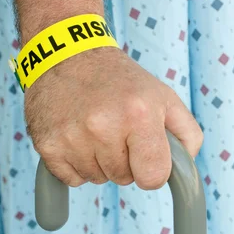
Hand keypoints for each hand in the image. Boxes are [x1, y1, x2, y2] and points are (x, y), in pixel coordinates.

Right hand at [25, 47, 202, 189]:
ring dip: (99, 162)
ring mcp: (72, 137)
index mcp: (139, 114)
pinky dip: (75, 163)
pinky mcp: (47, 144)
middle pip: (123, 179)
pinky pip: (71, 178)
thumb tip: (184, 170)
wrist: (66, 53)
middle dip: (124, 161)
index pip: (153, 178)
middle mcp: (103, 126)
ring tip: (94, 129)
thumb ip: (186, 134)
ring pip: (96, 179)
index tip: (146, 154)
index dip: (152, 169)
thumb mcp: (163, 97)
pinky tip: (76, 135)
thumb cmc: (120, 81)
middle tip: (116, 130)